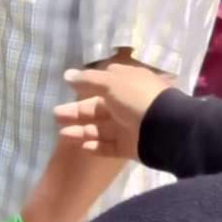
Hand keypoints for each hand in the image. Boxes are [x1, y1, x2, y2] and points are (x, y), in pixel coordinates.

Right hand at [54, 63, 171, 160]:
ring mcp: (130, 127)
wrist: (164, 129)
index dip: (89, 83)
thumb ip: (87, 80)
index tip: (71, 88)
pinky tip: (82, 145)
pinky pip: (109, 146)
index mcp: (129, 84)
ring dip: (81, 130)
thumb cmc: (136, 98)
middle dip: (77, 111)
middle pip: (98, 108)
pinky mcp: (130, 146)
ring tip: (63, 134)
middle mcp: (129, 104)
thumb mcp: (110, 82)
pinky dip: (95, 146)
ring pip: (100, 129)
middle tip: (56, 115)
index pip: (107, 81)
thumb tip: (66, 75)